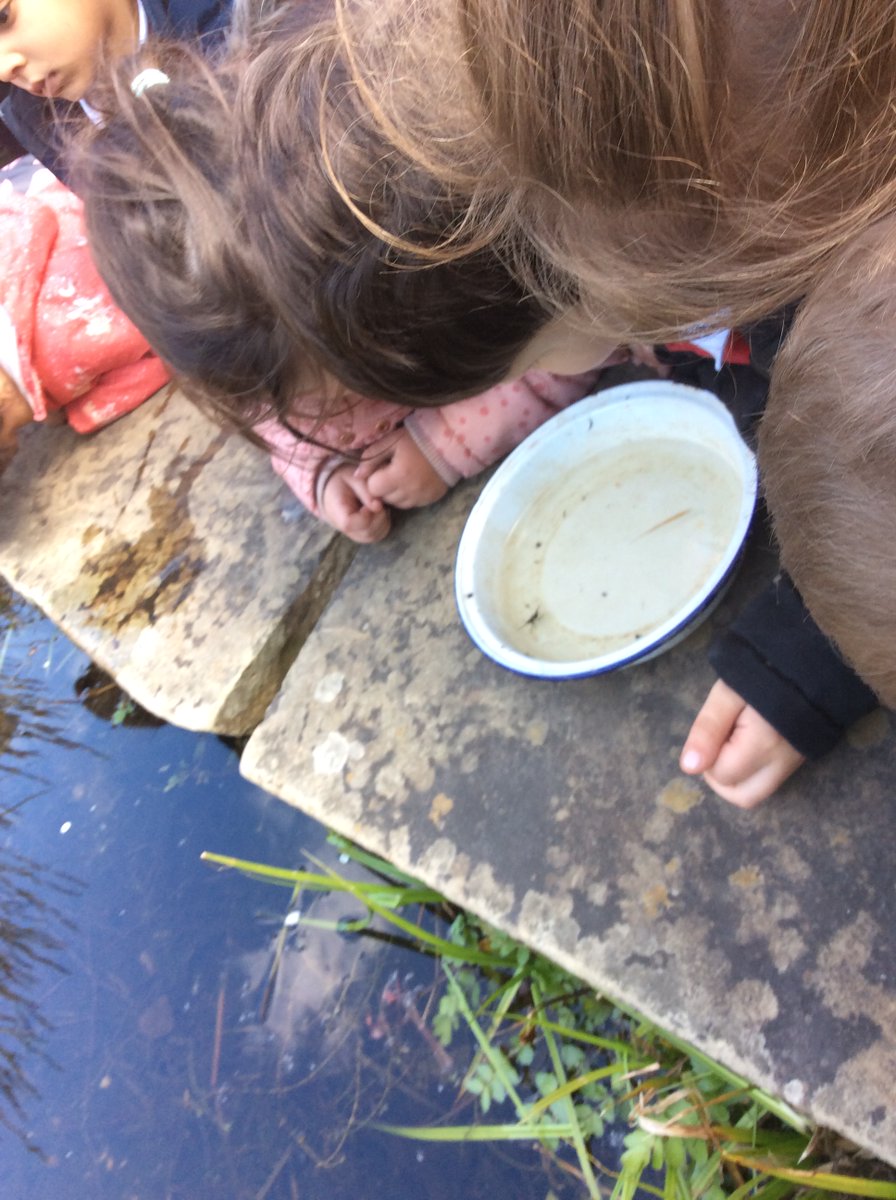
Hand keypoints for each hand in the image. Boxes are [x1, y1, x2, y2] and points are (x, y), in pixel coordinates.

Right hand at [320, 464, 391, 542]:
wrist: (333, 487)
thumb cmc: (342, 481)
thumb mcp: (352, 478)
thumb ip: (365, 491)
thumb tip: (378, 506)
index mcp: (336, 512)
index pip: (350, 523)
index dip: (366, 515)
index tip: (374, 502)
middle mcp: (343, 528)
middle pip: (366, 533)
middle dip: (379, 517)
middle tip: (379, 502)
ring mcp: (353, 533)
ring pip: (374, 536)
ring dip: (382, 521)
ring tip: (378, 505)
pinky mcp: (362, 534)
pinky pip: (377, 534)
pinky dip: (383, 524)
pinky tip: (379, 511)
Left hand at [353, 428, 448, 508]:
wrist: (448, 443)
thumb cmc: (416, 439)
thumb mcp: (391, 442)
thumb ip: (371, 458)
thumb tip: (356, 475)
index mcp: (398, 475)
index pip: (373, 488)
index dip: (374, 478)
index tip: (381, 468)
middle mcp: (409, 490)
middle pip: (384, 498)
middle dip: (383, 487)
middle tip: (392, 471)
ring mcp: (421, 497)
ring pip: (397, 503)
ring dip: (395, 493)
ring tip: (402, 477)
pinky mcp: (430, 500)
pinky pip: (411, 504)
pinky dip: (408, 496)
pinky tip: (413, 482)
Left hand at [679, 679, 805, 807]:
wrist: (812, 659)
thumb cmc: (763, 671)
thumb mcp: (727, 694)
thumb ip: (708, 730)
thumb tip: (689, 768)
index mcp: (763, 745)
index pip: (722, 776)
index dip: (709, 755)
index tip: (717, 726)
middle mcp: (782, 763)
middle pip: (742, 797)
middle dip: (721, 776)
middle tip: (719, 742)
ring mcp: (795, 763)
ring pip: (758, 793)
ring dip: (737, 778)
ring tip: (732, 743)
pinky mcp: (801, 758)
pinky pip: (771, 781)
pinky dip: (753, 772)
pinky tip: (748, 744)